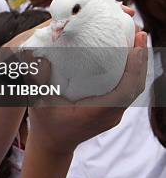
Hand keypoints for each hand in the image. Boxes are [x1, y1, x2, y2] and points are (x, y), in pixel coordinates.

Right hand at [27, 31, 147, 154]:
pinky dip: (131, 71)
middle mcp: (111, 114)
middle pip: (135, 86)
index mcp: (96, 112)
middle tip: (140, 33)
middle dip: (140, 59)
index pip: (125, 91)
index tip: (136, 47)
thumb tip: (41, 58)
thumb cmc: (45, 123)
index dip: (133, 68)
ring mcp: (114, 113)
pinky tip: (128, 54)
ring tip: (137, 39)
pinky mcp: (112, 110)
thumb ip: (38, 81)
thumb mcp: (37, 102)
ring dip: (138, 64)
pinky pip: (128, 89)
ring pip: (134, 88)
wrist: (53, 143)